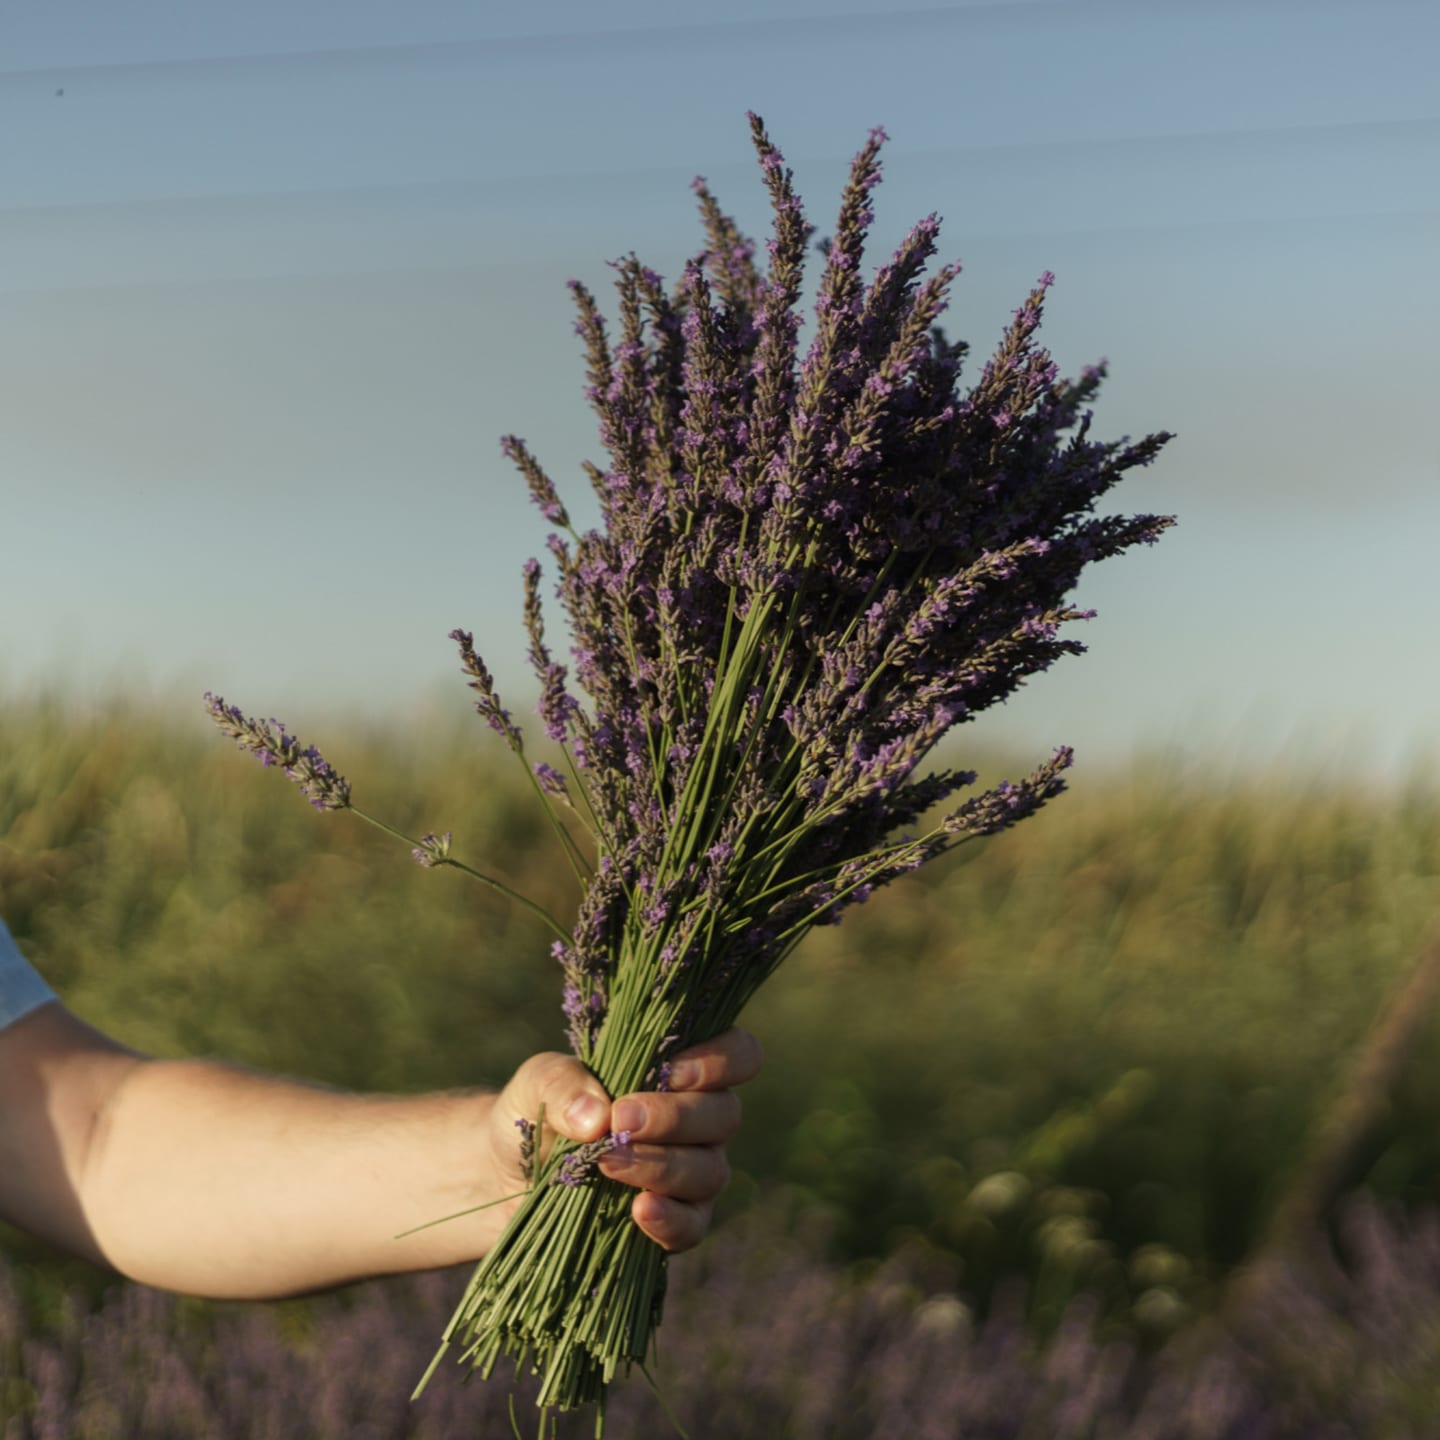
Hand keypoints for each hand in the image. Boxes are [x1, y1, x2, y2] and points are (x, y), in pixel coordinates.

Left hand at [486, 1028, 762, 1251]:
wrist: (507, 1175)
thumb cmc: (535, 1111)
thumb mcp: (537, 1082)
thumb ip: (563, 1083)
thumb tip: (598, 1115)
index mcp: (681, 1072)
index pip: (739, 1056)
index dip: (720, 1061)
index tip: (671, 1070)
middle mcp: (699, 1123)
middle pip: (724, 1116)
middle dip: (675, 1117)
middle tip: (622, 1119)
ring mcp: (691, 1175)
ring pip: (710, 1171)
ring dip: (662, 1166)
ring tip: (608, 1163)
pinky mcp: (672, 1226)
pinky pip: (693, 1226)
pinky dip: (670, 1220)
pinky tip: (637, 1212)